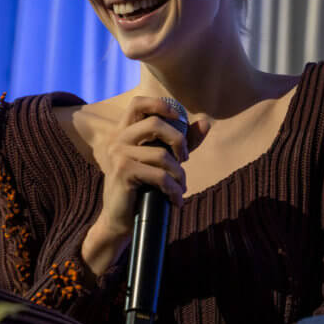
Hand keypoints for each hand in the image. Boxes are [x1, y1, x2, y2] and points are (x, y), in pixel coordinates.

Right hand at [81, 96, 208, 273]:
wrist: (119, 220)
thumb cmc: (142, 188)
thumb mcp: (162, 161)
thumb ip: (181, 141)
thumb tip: (205, 122)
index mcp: (124, 131)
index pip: (138, 103)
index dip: (160, 104)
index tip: (180, 118)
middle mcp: (118, 138)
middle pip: (155, 124)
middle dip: (179, 141)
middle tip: (185, 159)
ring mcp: (118, 154)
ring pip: (162, 155)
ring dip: (179, 175)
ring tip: (180, 188)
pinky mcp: (123, 172)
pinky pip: (159, 175)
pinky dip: (174, 190)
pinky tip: (176, 200)